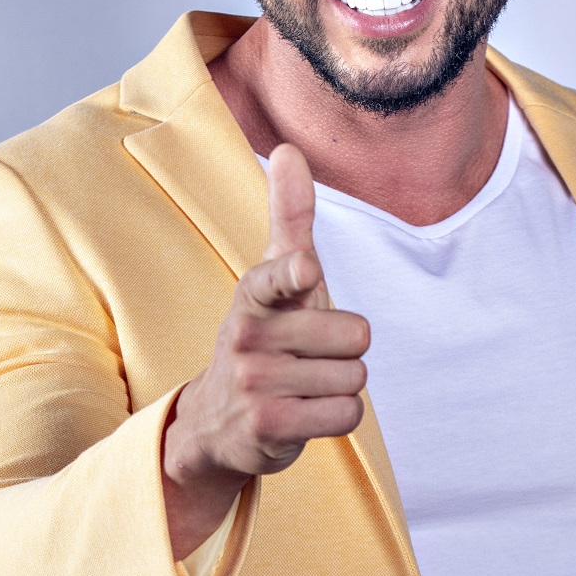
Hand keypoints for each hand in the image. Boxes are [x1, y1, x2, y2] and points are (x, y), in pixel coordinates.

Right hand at [162, 144, 369, 559]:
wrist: (218, 420)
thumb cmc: (265, 336)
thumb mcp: (272, 277)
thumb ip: (288, 217)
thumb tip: (288, 148)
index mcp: (254, 293)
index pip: (280, 278)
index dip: (297, 276)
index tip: (305, 271)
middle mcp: (248, 335)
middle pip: (357, 337)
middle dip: (347, 350)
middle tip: (311, 356)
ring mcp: (255, 383)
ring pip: (355, 378)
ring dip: (341, 385)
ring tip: (305, 385)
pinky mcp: (268, 427)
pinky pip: (345, 415)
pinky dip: (337, 417)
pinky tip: (307, 413)